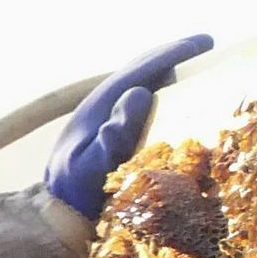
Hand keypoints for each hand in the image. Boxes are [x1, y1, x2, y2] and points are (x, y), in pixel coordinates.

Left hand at [44, 34, 213, 219]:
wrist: (52, 214)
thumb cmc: (74, 193)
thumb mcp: (92, 167)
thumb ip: (112, 135)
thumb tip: (137, 92)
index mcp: (95, 109)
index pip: (136, 73)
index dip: (169, 55)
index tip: (202, 44)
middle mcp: (96, 108)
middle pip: (135, 72)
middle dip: (169, 57)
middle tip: (204, 44)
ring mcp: (98, 120)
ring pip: (134, 84)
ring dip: (161, 71)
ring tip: (190, 63)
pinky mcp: (102, 133)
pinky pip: (131, 102)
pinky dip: (152, 90)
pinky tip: (164, 94)